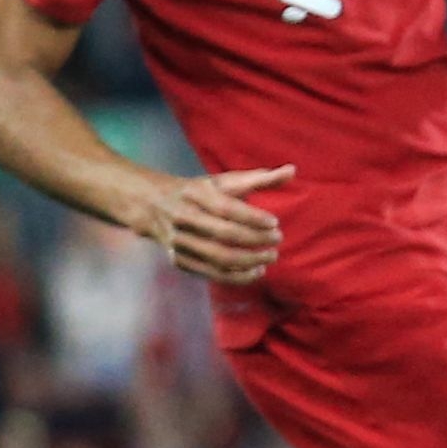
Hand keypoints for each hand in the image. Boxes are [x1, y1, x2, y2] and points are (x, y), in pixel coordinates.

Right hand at [127, 165, 293, 284]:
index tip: (275, 223)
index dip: (252, 218)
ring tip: (271, 257)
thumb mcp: (224, 181)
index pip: (226, 208)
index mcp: (195, 194)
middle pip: (223, 234)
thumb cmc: (200, 192)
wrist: (153, 206)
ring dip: (249, 261)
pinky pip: (211, 273)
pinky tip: (257, 272)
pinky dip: (237, 276)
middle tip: (278, 239)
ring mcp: (179, 242)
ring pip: (217, 257)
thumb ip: (259, 178)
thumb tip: (293, 171)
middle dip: (255, 240)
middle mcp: (184, 218)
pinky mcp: (179, 260)